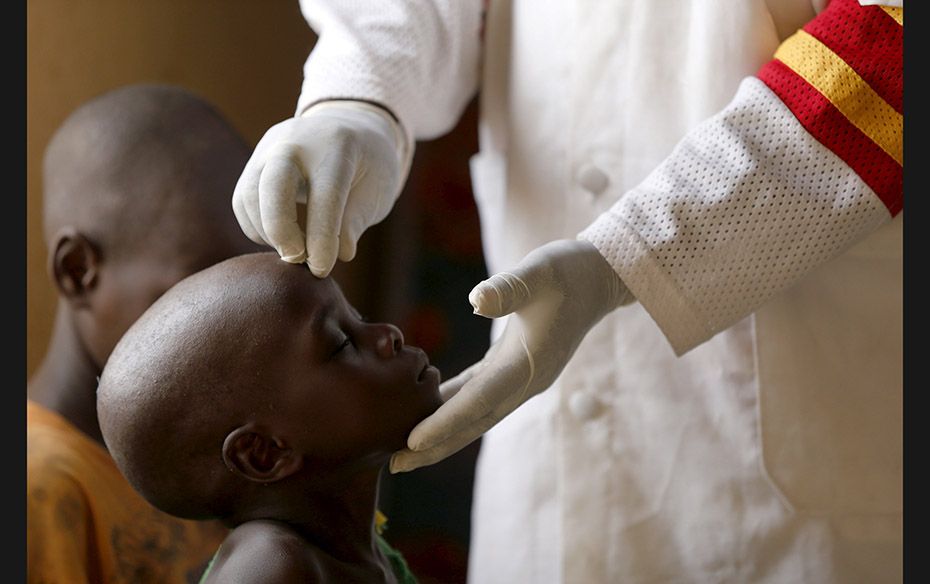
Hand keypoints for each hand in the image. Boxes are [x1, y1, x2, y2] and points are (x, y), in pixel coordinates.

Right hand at [232, 100, 410, 276]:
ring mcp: (268, 149)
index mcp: (337, 145)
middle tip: (297, 259)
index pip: (325, 196)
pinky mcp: (253, 163)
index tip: (322, 269)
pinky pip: (242, 201)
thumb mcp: (378, 188)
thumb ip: (357, 219)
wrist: (346, 126)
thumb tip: (340, 254)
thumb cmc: (368, 165)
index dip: (322, 237)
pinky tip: (282, 239)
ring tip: (295, 251)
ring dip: (267, 233)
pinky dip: (257, 228)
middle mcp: (296, 141)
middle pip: (272, 185)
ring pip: (248, 195)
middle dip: (281, 229)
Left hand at [390, 239, 631, 472]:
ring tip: (403, 449)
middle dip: (436, 445)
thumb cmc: (565, 271)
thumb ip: (508, 289)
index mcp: (527, 365)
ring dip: (442, 432)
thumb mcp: (538, 272)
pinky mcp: (514, 367)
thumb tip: (476, 301)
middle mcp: (524, 381)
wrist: (596, 276)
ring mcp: (520, 378)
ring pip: (475, 414)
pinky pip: (477, 394)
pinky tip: (426, 409)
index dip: (445, 422)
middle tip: (395, 464)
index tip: (412, 441)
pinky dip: (452, 406)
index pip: (478, 401)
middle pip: (474, 422)